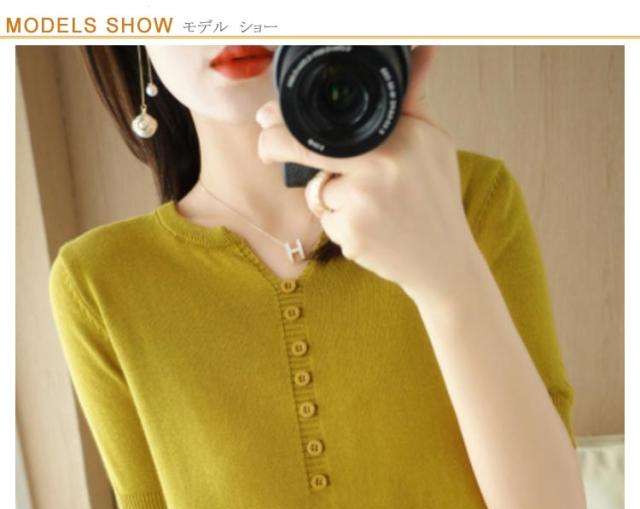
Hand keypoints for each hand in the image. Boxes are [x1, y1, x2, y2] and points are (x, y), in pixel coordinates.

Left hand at [255, 46, 478, 304]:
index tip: (268, 117)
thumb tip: (420, 49)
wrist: (442, 259)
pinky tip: (368, 227)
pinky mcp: (349, 236)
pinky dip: (338, 222)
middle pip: (305, 150)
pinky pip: (325, 219)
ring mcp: (360, 205)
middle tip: (264, 148)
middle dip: (275, 147)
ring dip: (329, 194)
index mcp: (397, 139)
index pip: (329, 123)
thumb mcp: (433, 139)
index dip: (289, 121)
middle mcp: (377, 169)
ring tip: (370, 204)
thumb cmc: (436, 196)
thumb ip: (412, 96)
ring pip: (318, 189)